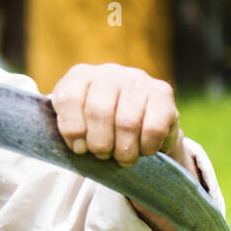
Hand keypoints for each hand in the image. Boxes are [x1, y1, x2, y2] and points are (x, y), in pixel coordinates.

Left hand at [50, 62, 191, 169]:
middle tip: (103, 156)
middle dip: (100, 144)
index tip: (79, 148)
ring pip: (127, 122)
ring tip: (123, 158)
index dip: (72, 129)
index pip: (68, 98)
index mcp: (80, 77)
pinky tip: (144, 149)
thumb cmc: (100, 129)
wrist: (142, 124)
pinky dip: (147, 147)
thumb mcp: (77, 126)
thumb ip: (70, 131)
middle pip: (98, 111)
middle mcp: (108, 72)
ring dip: (124, 150)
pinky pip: (153, 128)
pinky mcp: (162, 92)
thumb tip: (78, 145)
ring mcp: (136, 79)